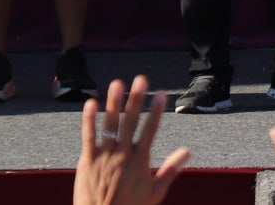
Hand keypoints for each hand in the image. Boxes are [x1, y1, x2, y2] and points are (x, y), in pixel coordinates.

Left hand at [73, 75, 190, 204]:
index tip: (161, 95)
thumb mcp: (155, 193)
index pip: (150, 130)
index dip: (156, 111)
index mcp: (140, 162)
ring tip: (118, 84)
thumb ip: (170, 170)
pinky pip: (88, 136)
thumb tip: (187, 153)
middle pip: (131, 122)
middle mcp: (122, 155)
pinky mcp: (87, 161)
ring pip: (110, 125)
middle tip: (141, 80)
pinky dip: (89, 120)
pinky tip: (91, 103)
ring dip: (114, 103)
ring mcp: (104, 157)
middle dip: (137, 99)